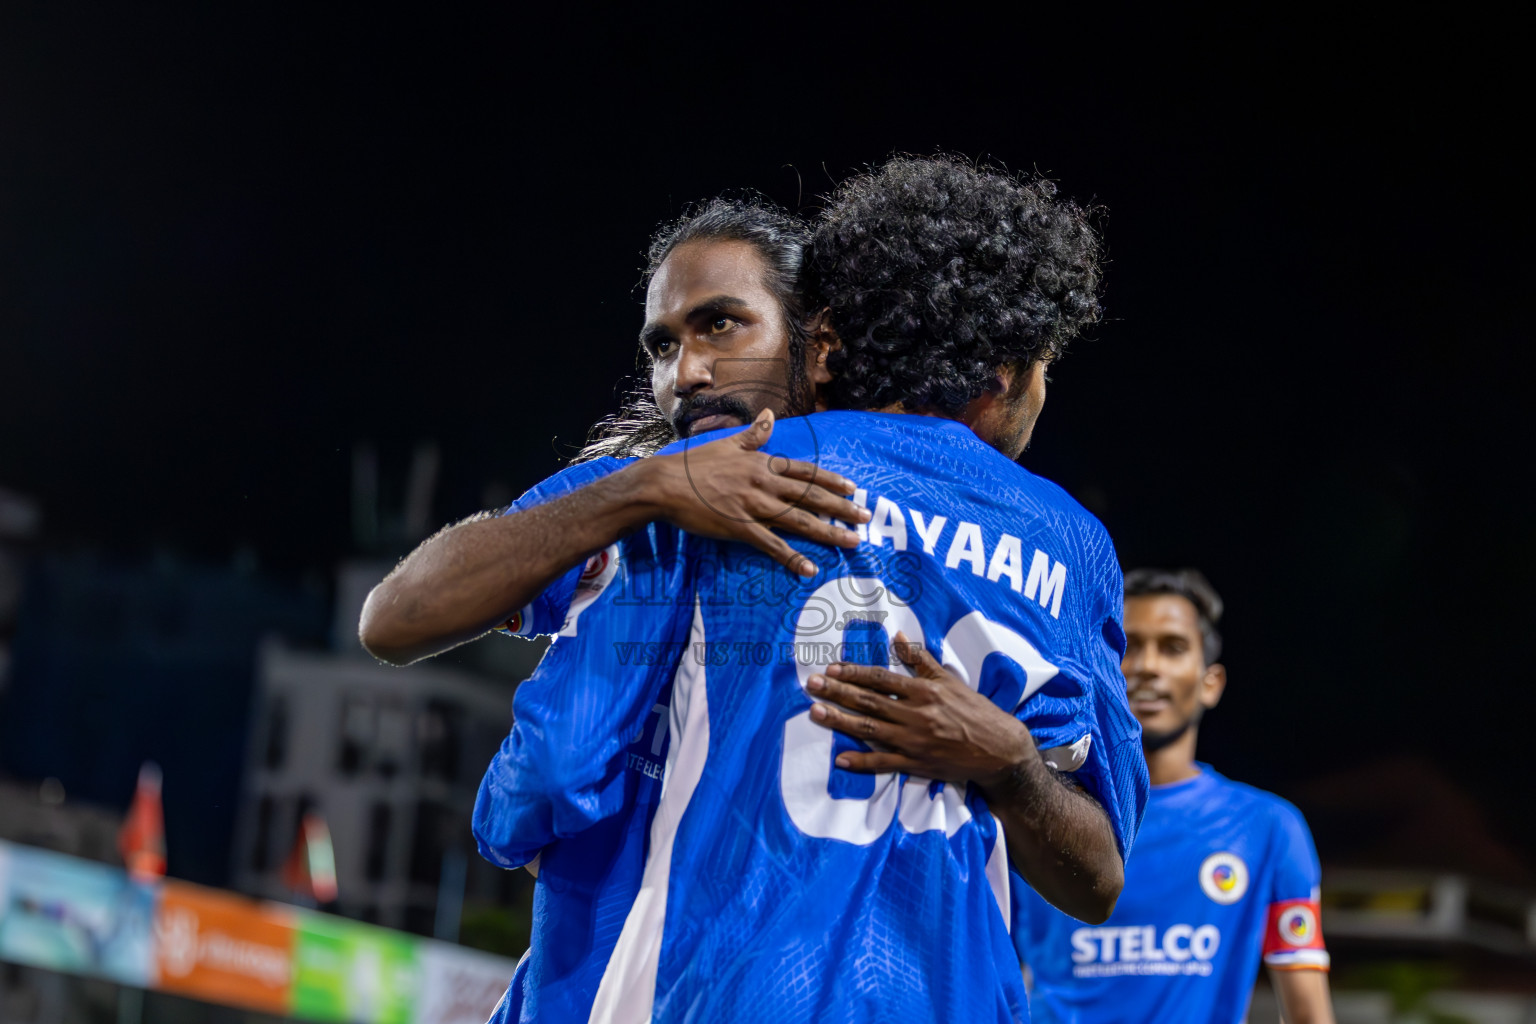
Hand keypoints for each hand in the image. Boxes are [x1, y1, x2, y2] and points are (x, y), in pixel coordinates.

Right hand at [638, 408, 870, 576]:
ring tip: (851, 541)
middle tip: (865, 516)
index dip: (830, 481)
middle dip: (841, 507)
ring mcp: (753, 506)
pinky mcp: (740, 528)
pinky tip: (810, 568)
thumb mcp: (728, 443)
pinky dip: (792, 557)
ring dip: (828, 532)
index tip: (852, 488)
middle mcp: (764, 483)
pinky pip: (771, 545)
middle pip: (811, 496)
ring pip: (799, 520)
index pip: (805, 472)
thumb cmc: (694, 464)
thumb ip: (754, 433)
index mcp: (762, 463)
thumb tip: (769, 413)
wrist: (665, 483)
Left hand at [806, 631, 1036, 787]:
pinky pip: (884, 763)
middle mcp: (916, 715)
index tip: (831, 668)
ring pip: (870, 730)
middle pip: (869, 702)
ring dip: (840, 721)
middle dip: (837, 692)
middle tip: (811, 685)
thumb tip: (897, 638)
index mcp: (924, 691)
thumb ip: (921, 660)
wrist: (998, 749)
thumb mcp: (950, 681)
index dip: (854, 673)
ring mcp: (914, 741)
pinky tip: (841, 759)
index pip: (881, 679)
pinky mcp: (916, 764)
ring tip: (815, 713)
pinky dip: (862, 762)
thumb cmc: (974, 711)